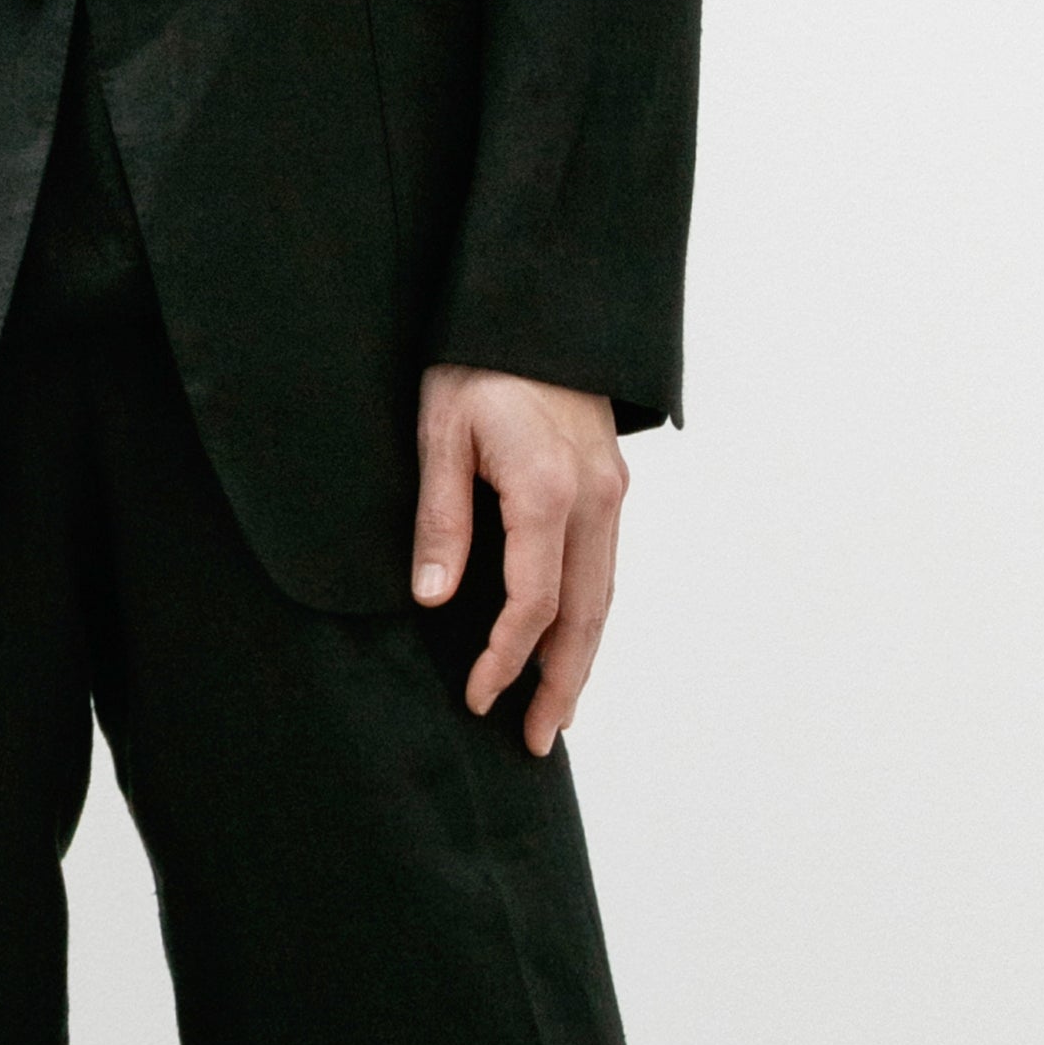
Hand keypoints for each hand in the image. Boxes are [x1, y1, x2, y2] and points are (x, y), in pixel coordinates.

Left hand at [411, 365, 626, 754]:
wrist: (534, 304)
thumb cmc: (475, 362)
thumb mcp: (438, 432)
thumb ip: (439, 518)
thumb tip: (431, 599)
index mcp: (547, 489)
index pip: (533, 603)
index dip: (506, 659)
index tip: (479, 698)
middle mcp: (594, 497)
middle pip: (585, 615)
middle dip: (561, 684)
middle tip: (536, 740)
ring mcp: (611, 491)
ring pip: (604, 595)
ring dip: (582, 658)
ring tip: (556, 711)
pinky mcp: (612, 483)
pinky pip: (604, 567)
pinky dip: (589, 616)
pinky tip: (568, 643)